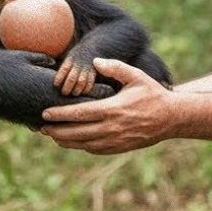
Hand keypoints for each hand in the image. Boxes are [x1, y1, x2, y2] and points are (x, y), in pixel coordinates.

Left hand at [41, 58, 172, 152]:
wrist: (170, 118)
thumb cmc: (151, 93)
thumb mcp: (136, 76)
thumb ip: (115, 67)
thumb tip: (95, 61)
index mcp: (113, 109)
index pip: (80, 114)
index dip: (60, 114)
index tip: (44, 113)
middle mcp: (112, 128)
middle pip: (77, 132)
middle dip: (57, 131)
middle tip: (40, 127)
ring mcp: (115, 140)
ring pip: (84, 144)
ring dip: (66, 141)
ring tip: (52, 135)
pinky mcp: (119, 147)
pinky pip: (95, 149)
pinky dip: (81, 146)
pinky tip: (72, 141)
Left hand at [53, 53, 96, 96]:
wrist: (92, 47)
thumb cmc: (77, 55)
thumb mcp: (69, 56)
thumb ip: (64, 65)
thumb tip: (53, 77)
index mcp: (70, 59)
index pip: (64, 69)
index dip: (59, 78)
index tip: (56, 85)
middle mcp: (78, 64)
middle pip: (71, 78)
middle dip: (67, 87)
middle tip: (64, 93)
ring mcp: (86, 68)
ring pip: (81, 81)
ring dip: (77, 89)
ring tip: (74, 94)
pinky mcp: (93, 72)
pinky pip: (90, 82)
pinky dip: (87, 88)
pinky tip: (83, 92)